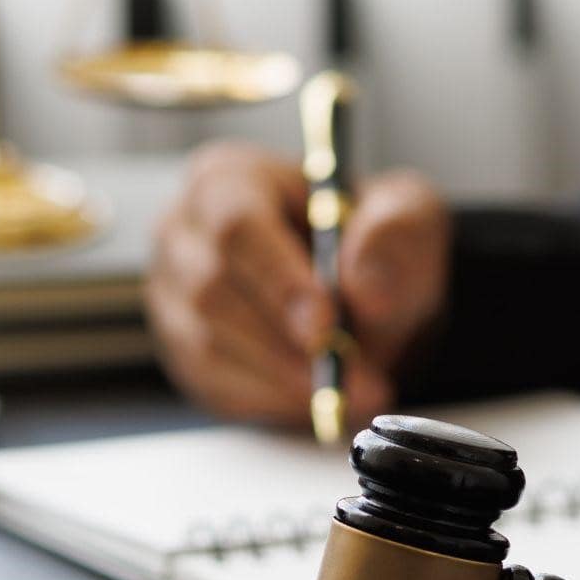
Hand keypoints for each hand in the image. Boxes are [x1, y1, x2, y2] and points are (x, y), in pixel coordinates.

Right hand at [144, 142, 451, 424]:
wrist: (364, 290)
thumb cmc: (372, 239)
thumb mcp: (406, 216)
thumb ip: (395, 233)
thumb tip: (364, 287)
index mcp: (228, 179)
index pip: (236, 225)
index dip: (279, 279)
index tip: (326, 324)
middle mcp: (183, 232)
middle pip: (212, 290)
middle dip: (286, 342)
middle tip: (351, 375)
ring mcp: (172, 293)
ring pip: (210, 345)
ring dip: (286, 378)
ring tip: (353, 390)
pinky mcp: (181, 347)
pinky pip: (214, 384)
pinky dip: (272, 400)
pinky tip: (318, 397)